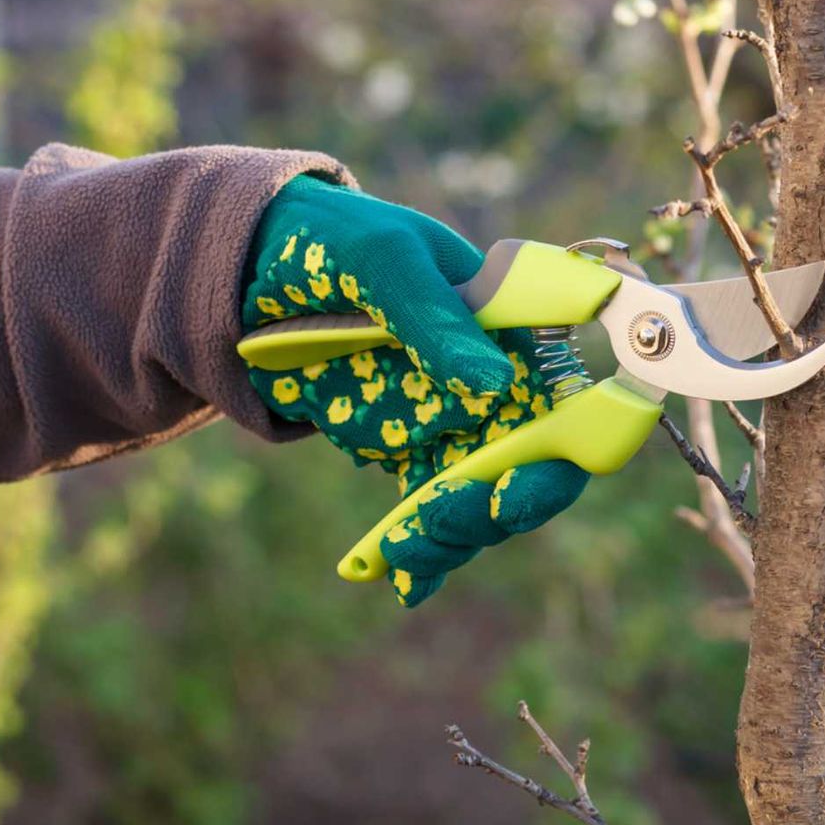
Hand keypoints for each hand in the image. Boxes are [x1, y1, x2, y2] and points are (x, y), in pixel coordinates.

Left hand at [241, 175, 588, 605]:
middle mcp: (499, 385)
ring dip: (451, 538)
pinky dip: (419, 554)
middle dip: (494, 507)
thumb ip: (435, 318)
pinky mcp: (410, 451)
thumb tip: (491, 384)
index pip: (568, 402)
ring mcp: (455, 423)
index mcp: (514, 330)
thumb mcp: (383, 261)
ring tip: (399, 554)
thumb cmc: (337, 241)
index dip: (562, 454)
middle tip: (442, 521)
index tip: (514, 487)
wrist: (256, 266)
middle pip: (531, 468)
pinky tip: (402, 583)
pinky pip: (426, 510)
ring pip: (479, 501)